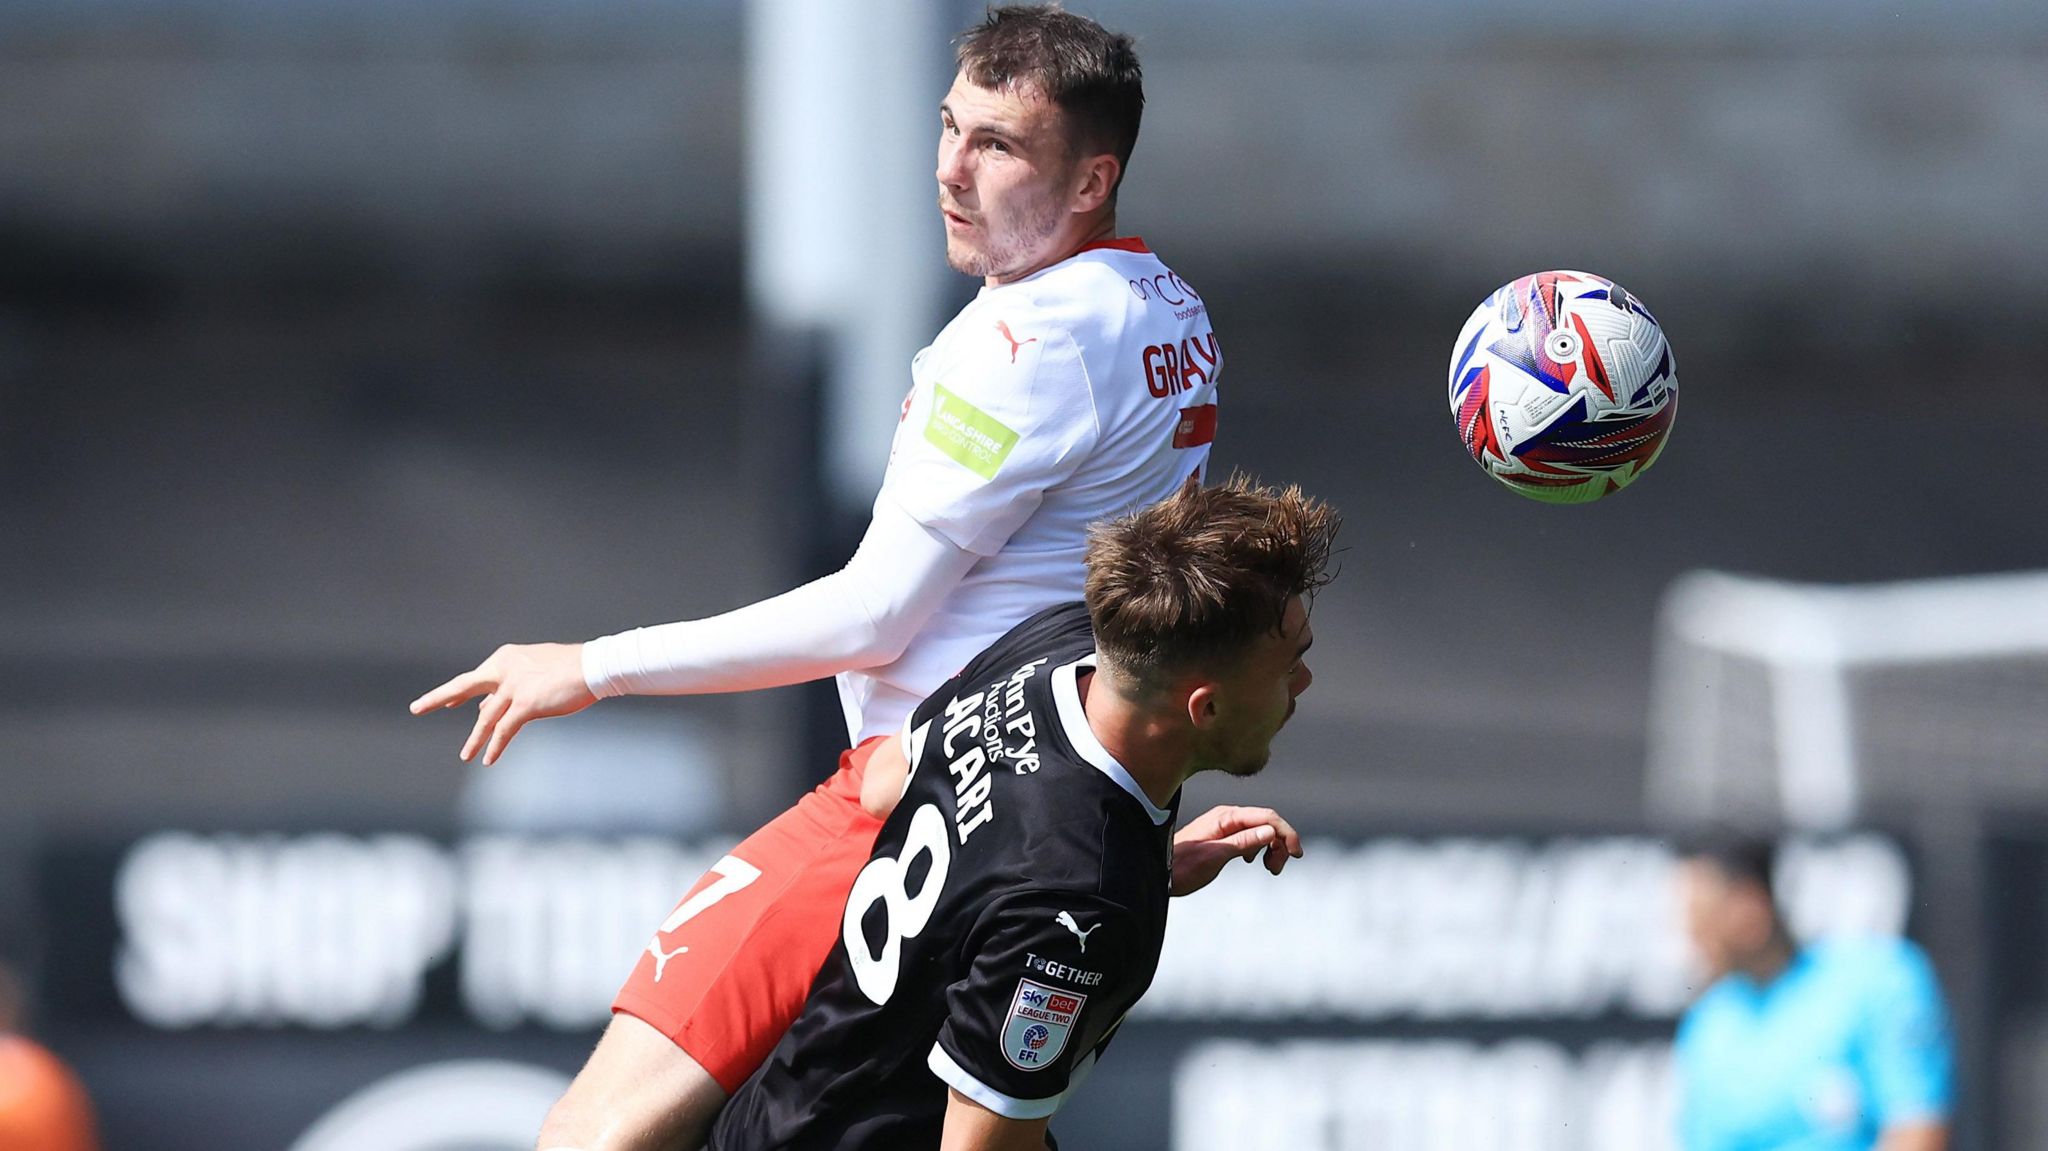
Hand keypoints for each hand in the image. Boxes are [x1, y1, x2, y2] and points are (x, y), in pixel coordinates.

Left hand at [409, 642, 596, 764]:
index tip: (449, 702)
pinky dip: (496, 746)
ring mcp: (514, 687)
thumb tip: (494, 705)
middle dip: (437, 698)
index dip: (461, 693)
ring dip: (475, 739)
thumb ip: (514, 684)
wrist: (595, 667)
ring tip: (465, 755)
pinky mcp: (526, 704)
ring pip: (486, 718)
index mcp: (506, 658)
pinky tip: (489, 759)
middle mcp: (504, 670)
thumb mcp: (537, 670)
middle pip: (464, 685)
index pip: (478, 679)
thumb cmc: (573, 668)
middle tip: (415, 708)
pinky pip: (505, 730)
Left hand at [1170, 805, 1302, 895]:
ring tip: (1270, 869)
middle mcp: (1227, 817)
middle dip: (1280, 843)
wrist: (1159, 873)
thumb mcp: (1214, 857)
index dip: (1286, 832)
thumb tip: (1270, 832)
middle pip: (1267, 822)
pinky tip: (1254, 862)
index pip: (1267, 817)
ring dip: (1271, 848)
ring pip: (1260, 830)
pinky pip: (1250, 837)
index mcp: (1226, 817)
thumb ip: (1242, 842)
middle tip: (1277, 869)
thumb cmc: (1182, 867)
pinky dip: (1259, 849)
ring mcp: (1225, 826)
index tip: (1296, 854)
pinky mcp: (1223, 837)